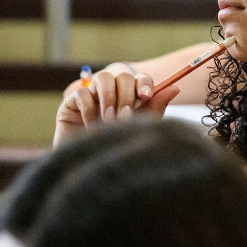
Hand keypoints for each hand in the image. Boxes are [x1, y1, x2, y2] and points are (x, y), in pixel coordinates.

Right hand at [54, 65, 182, 145]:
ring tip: (109, 121)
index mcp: (130, 96)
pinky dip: (89, 109)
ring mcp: (92, 95)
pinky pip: (83, 93)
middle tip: (124, 117)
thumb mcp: (140, 127)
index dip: (144, 83)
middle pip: (122, 77)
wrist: (88, 170)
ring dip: (109, 99)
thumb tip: (176, 88)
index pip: (140, 79)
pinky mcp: (71, 102)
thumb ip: (155, 107)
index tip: (146, 96)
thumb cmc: (117, 149)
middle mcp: (112, 92)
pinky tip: (92, 126)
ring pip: (103, 78)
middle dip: (126, 96)